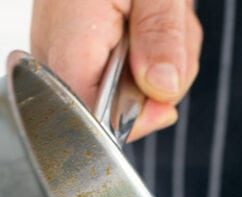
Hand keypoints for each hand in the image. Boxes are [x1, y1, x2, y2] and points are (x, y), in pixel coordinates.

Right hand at [31, 0, 201, 140]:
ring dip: (160, 63)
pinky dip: (150, 53)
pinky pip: (124, 70)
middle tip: (170, 41)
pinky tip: (151, 22)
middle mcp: (57, 41)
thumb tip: (162, 89)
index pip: (87, 111)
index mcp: (69, 30)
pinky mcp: (83, 41)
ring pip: (124, 89)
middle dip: (154, 86)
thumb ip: (161, 36)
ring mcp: (67, 42)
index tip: (162, 102)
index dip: (130, 118)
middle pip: (109, 105)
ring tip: (162, 20)